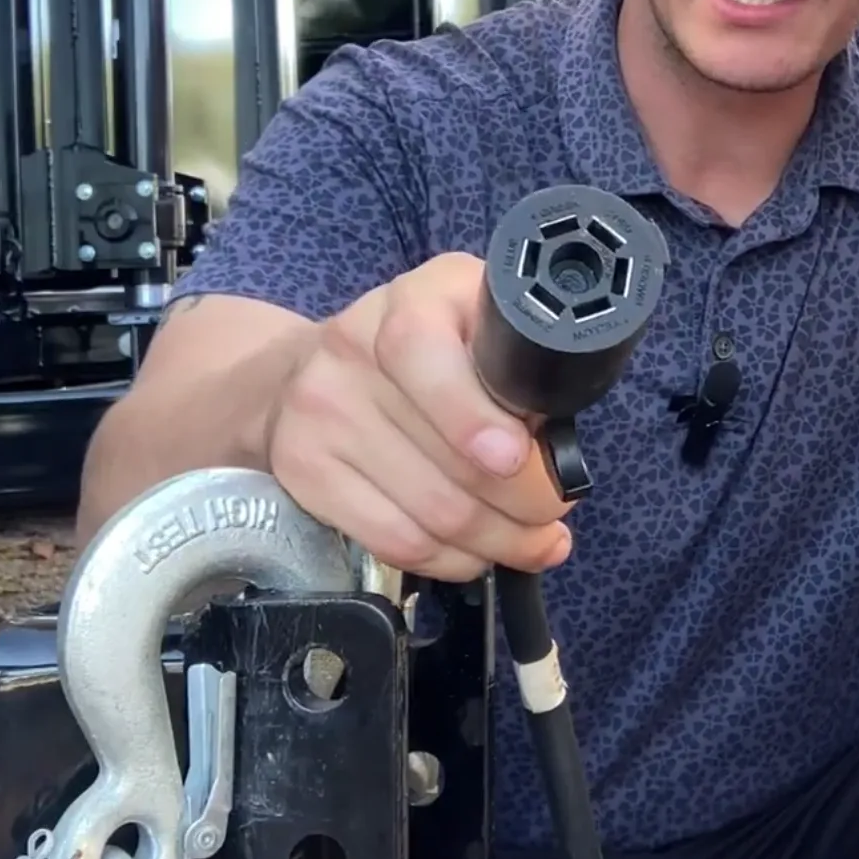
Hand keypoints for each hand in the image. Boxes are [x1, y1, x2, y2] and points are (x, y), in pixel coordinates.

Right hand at [264, 252, 571, 582]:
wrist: (305, 369)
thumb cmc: (428, 349)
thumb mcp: (476, 327)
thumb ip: (515, 371)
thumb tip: (554, 458)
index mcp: (414, 299)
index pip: (424, 353)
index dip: (474, 416)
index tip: (516, 459)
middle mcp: (354, 347)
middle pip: (447, 457)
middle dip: (524, 503)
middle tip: (554, 516)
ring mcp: (320, 413)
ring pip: (430, 512)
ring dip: (496, 542)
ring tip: (531, 543)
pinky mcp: (304, 472)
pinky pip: (394, 541)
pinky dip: (449, 560)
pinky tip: (476, 555)